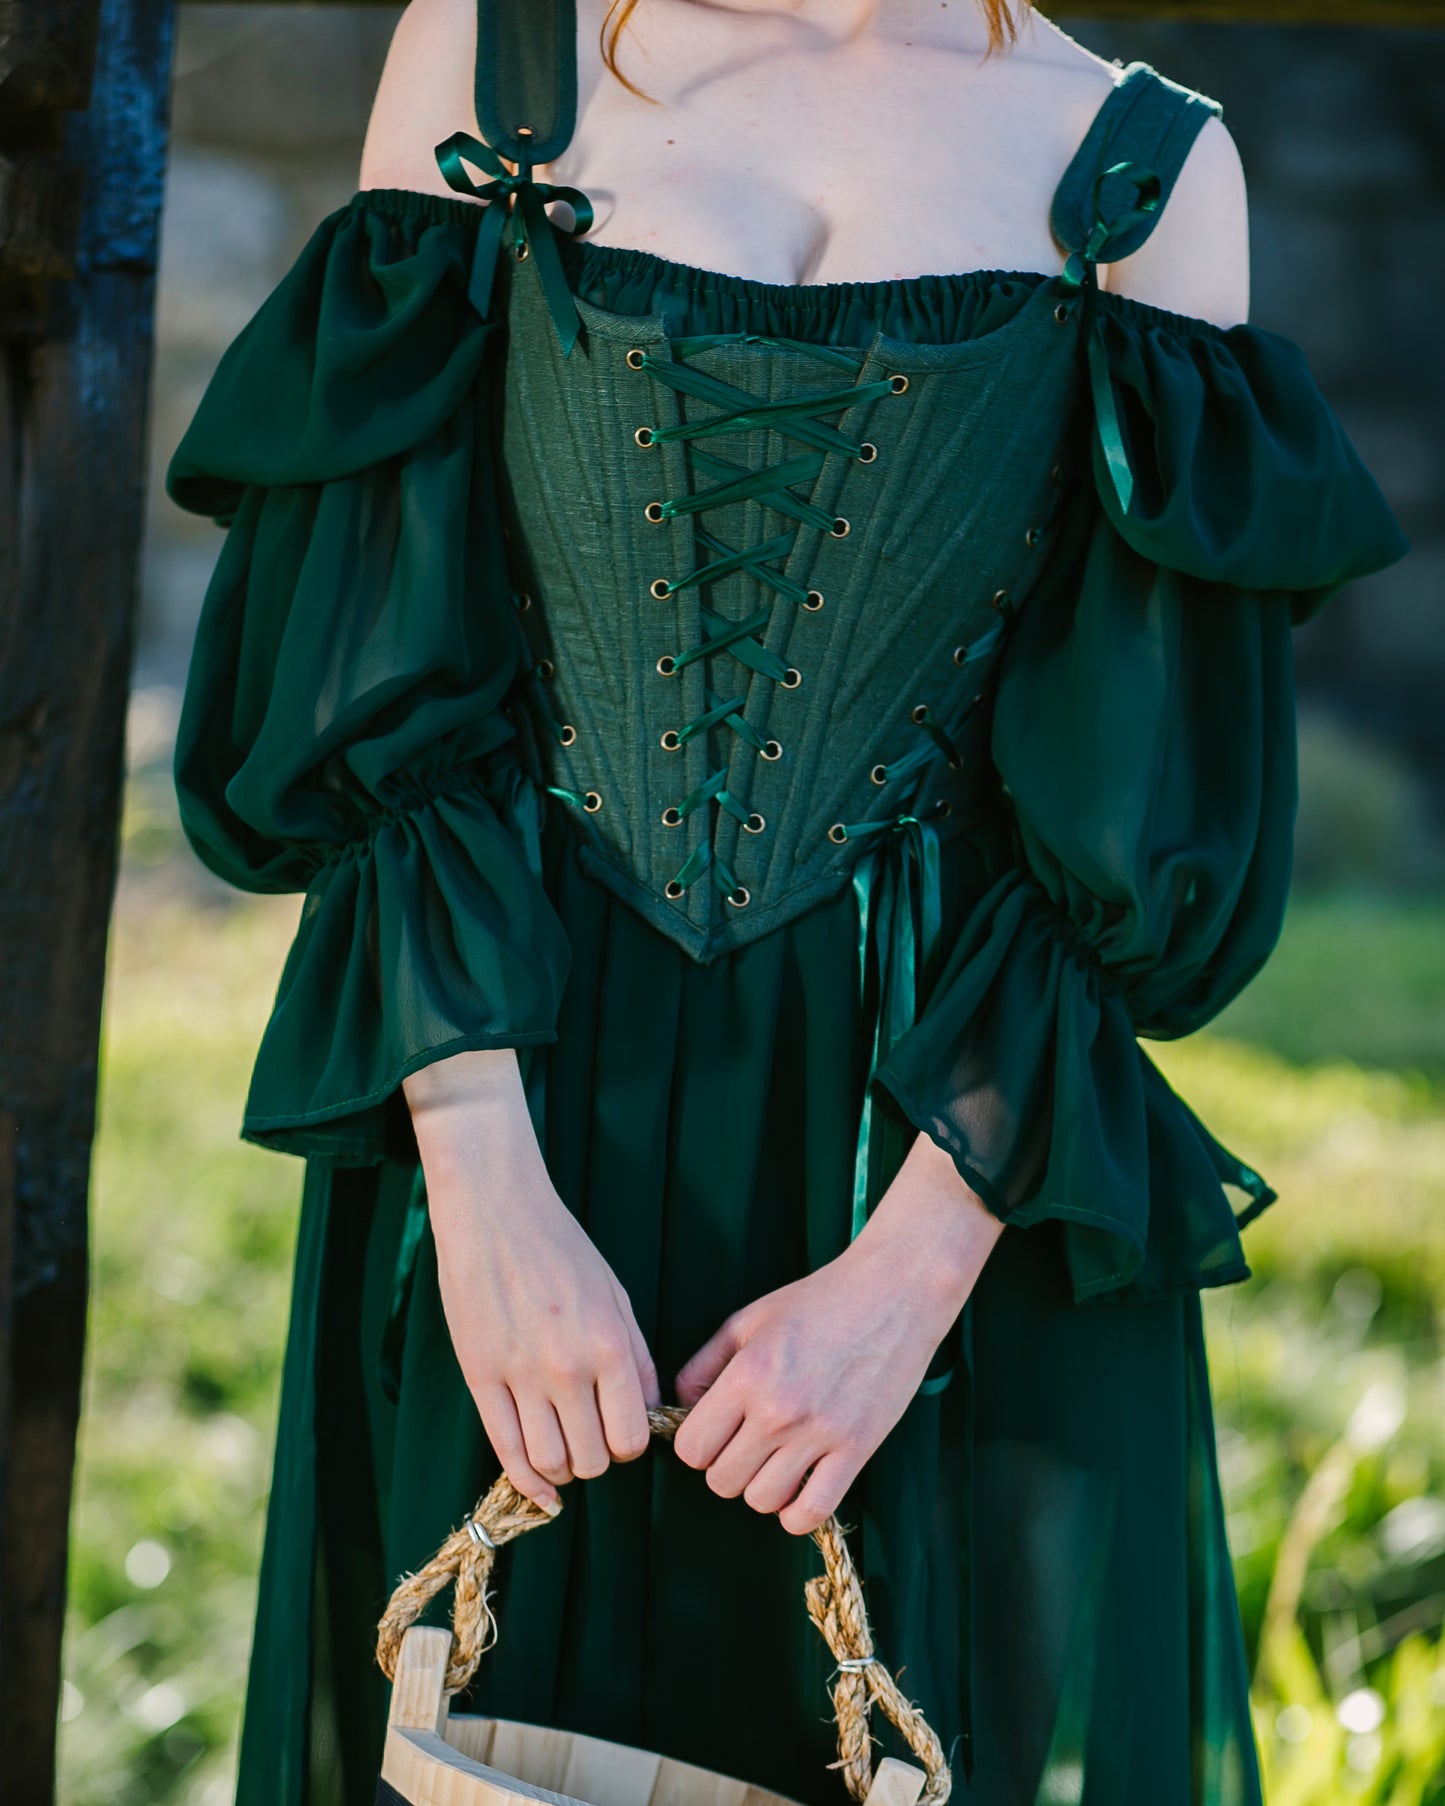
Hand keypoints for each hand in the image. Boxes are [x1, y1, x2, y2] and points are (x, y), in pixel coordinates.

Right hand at [404, 1048, 661, 1512]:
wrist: (494, 1211)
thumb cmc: (561, 1246)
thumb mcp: (616, 1294)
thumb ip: (636, 1356)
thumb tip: (649, 1410)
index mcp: (608, 1345)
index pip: (631, 1437)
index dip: (630, 1445)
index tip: (620, 1432)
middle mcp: (567, 1368)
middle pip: (593, 1459)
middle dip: (598, 1457)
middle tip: (591, 1436)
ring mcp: (519, 1376)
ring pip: (551, 1463)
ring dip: (563, 1468)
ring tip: (564, 1446)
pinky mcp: (479, 1377)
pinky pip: (506, 1450)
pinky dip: (526, 1481)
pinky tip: (540, 1490)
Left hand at [671, 1130, 1003, 1535]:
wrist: (893, 1294)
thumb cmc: (818, 1301)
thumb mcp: (748, 1319)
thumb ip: (703, 1364)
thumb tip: (682, 1406)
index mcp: (747, 1374)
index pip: (691, 1448)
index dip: (696, 1444)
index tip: (714, 1432)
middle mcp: (778, 1409)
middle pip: (721, 1481)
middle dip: (726, 1466)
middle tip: (746, 1443)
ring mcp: (819, 1434)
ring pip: (762, 1501)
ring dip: (762, 1487)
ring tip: (775, 1460)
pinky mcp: (857, 1449)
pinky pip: (812, 1513)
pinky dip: (797, 1513)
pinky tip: (799, 1487)